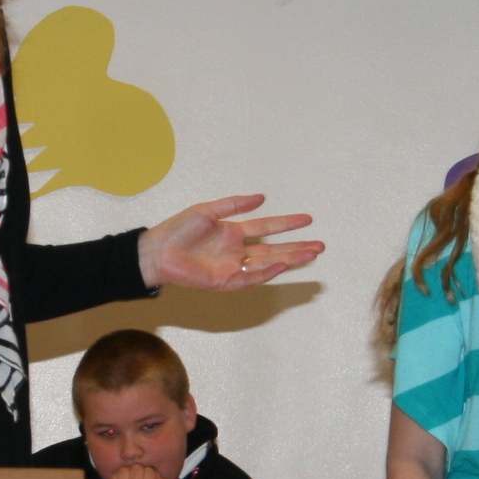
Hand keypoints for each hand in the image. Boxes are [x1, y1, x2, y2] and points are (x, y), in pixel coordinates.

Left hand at [137, 195, 323, 291]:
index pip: (267, 227)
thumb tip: (262, 198)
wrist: (158, 251)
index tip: (307, 219)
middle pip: (274, 248)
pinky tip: (282, 264)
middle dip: (297, 247)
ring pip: (268, 263)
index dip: (286, 224)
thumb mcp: (208, 210)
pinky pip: (251, 277)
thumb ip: (235, 205)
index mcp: (233, 232)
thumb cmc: (178, 230)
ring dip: (290, 259)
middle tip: (320, 245)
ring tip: (312, 254)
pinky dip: (267, 272)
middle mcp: (236, 250)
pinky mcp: (225, 281)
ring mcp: (233, 266)